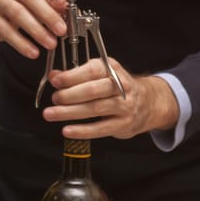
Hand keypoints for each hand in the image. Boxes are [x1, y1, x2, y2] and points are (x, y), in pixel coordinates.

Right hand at [0, 0, 67, 58]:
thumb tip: (65, 12)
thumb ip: (51, 1)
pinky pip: (7, 31)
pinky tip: (33, 51)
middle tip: (61, 30)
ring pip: (19, 13)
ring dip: (37, 31)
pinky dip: (22, 43)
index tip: (63, 3)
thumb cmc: (19, 1)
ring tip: (51, 43)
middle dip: (48, 15)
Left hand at [42, 58, 179, 139]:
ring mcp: (124, 106)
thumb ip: (76, 75)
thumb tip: (54, 76)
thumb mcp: (100, 74)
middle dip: (69, 95)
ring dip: (70, 112)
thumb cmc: (117, 87)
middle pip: (93, 90)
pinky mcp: (123, 124)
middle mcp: (121, 86)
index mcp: (112, 69)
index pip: (92, 70)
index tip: (55, 81)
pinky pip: (100, 129)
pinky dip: (82, 131)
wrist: (148, 102)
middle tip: (54, 99)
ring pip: (95, 109)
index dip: (72, 76)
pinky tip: (67, 130)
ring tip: (51, 114)